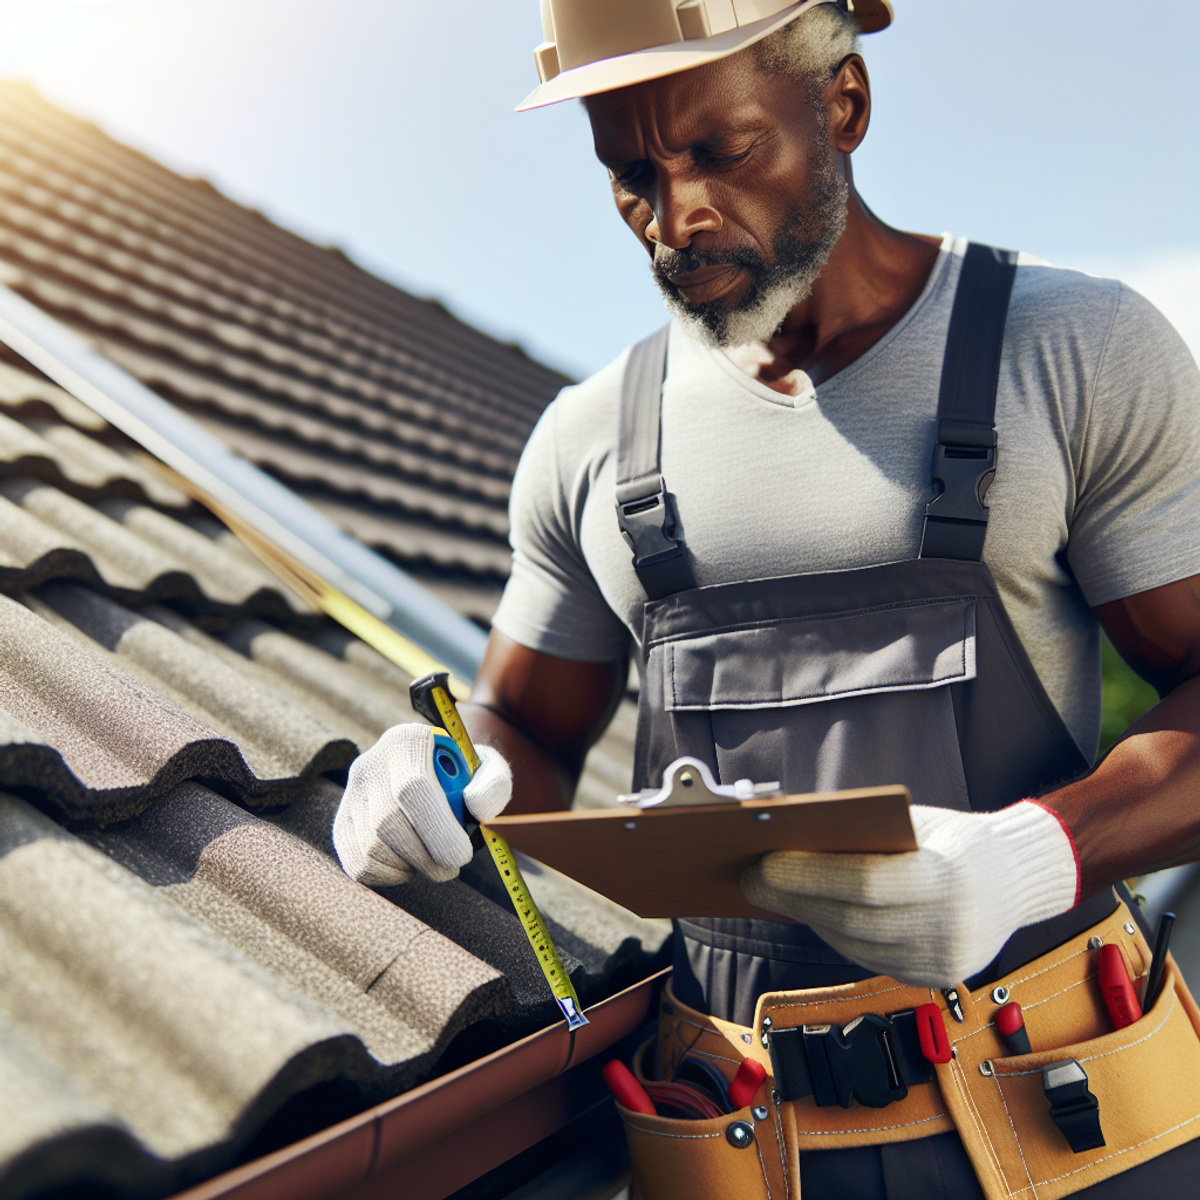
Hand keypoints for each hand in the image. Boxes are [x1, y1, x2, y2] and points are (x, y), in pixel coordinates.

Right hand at [332, 724, 511, 885]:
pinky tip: (408, 865)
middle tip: (450, 868)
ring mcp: (351, 795)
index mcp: (407, 741)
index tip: (461, 856)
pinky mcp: (343, 823)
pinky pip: (357, 863)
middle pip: (387, 823)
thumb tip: (476, 808)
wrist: (434, 776)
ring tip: (430, 860)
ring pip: (371, 847)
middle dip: (425, 856)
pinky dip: (386, 876)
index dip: (437, 830)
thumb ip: (493, 785)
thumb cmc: (464, 776)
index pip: (412, 789)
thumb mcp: (488, 769)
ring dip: (408, 867)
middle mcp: (371, 764)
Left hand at [740, 801, 1080, 985]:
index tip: (761, 861)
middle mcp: (949, 928)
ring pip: (852, 943)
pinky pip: (867, 957)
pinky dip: (833, 933)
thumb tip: (789, 837)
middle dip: (792, 898)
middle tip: (749, 878)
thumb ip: (864, 835)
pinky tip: (807, 911)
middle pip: (850, 919)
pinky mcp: (931, 978)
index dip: (807, 874)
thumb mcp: (917, 823)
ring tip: (769, 892)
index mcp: (950, 878)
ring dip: (805, 917)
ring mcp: (942, 961)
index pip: (864, 882)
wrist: (1017, 880)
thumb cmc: (957, 839)